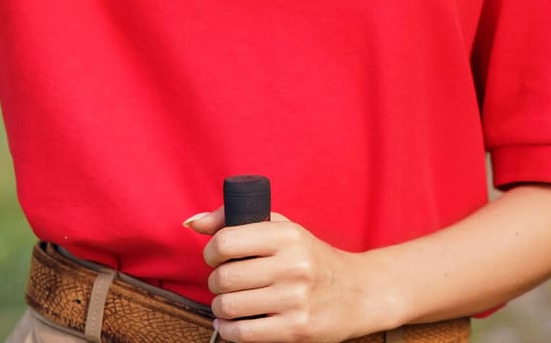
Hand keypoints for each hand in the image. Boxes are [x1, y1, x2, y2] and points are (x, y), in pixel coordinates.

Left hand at [184, 206, 396, 341]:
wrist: (358, 293)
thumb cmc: (312, 259)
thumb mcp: (284, 230)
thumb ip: (236, 220)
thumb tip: (192, 223)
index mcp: (288, 236)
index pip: (226, 240)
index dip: (211, 251)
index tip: (217, 257)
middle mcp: (293, 266)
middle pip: (224, 277)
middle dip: (216, 282)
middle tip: (227, 282)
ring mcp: (295, 299)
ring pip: (229, 306)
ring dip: (221, 307)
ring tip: (230, 303)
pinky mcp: (296, 328)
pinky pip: (242, 333)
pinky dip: (228, 329)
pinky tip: (233, 322)